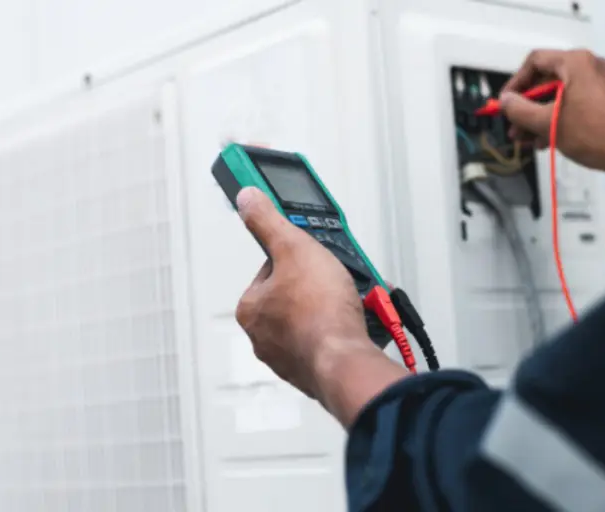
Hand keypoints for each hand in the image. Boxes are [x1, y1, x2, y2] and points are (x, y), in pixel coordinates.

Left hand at [234, 187, 406, 425]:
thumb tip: (247, 199)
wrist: (346, 362)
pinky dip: (344, 330)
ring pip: (316, 318)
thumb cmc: (319, 313)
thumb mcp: (294, 248)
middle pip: (296, 294)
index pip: (272, 268)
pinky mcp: (314, 370)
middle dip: (322, 284)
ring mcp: (289, 356)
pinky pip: (331, 340)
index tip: (315, 255)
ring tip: (354, 301)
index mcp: (251, 308)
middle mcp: (264, 335)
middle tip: (339, 280)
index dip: (298, 256)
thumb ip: (268, 222)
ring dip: (337, 306)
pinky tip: (357, 324)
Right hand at [501, 49, 604, 182]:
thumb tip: (505, 102)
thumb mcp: (548, 123)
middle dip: (526, 106)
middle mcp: (589, 66)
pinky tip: (545, 139)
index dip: (515, 83)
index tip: (506, 103)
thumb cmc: (597, 135)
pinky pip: (572, 101)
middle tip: (515, 126)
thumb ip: (520, 110)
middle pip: (545, 80)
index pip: (534, 61)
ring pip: (557, 94)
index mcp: (575, 63)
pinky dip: (556, 117)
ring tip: (527, 139)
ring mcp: (598, 81)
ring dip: (539, 116)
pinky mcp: (604, 97)